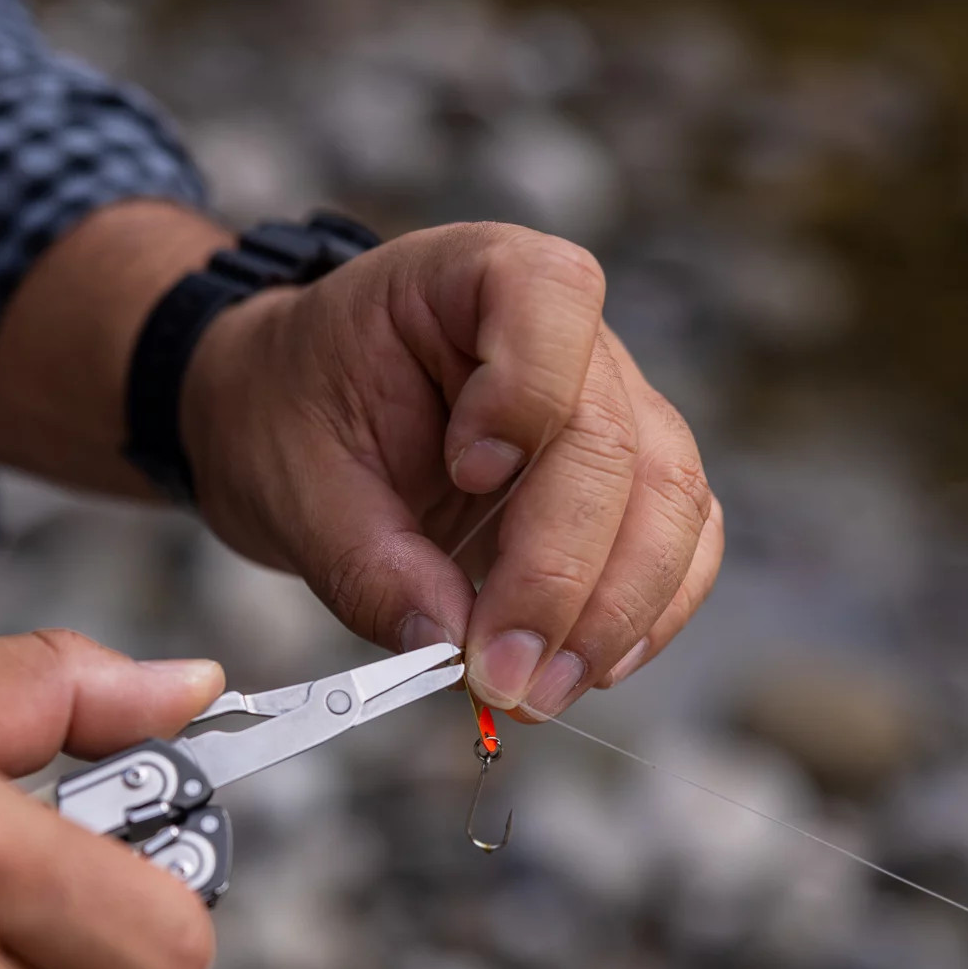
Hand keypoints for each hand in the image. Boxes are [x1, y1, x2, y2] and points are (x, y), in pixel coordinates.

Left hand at [182, 222, 723, 719]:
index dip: (528, 396)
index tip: (470, 478)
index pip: (552, 300)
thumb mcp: (293, 479)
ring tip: (541, 692)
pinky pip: (678, 543)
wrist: (289, 416)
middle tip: (507, 675)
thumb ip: (365, 559)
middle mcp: (569, 333)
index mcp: (475, 276)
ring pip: (670, 501)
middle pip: (617, 441)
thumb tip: (446, 644)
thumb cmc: (289, 413)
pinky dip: (646, 615)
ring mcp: (614, 407)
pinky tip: (591, 669)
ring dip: (617, 611)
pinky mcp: (626, 484)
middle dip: (566, 574)